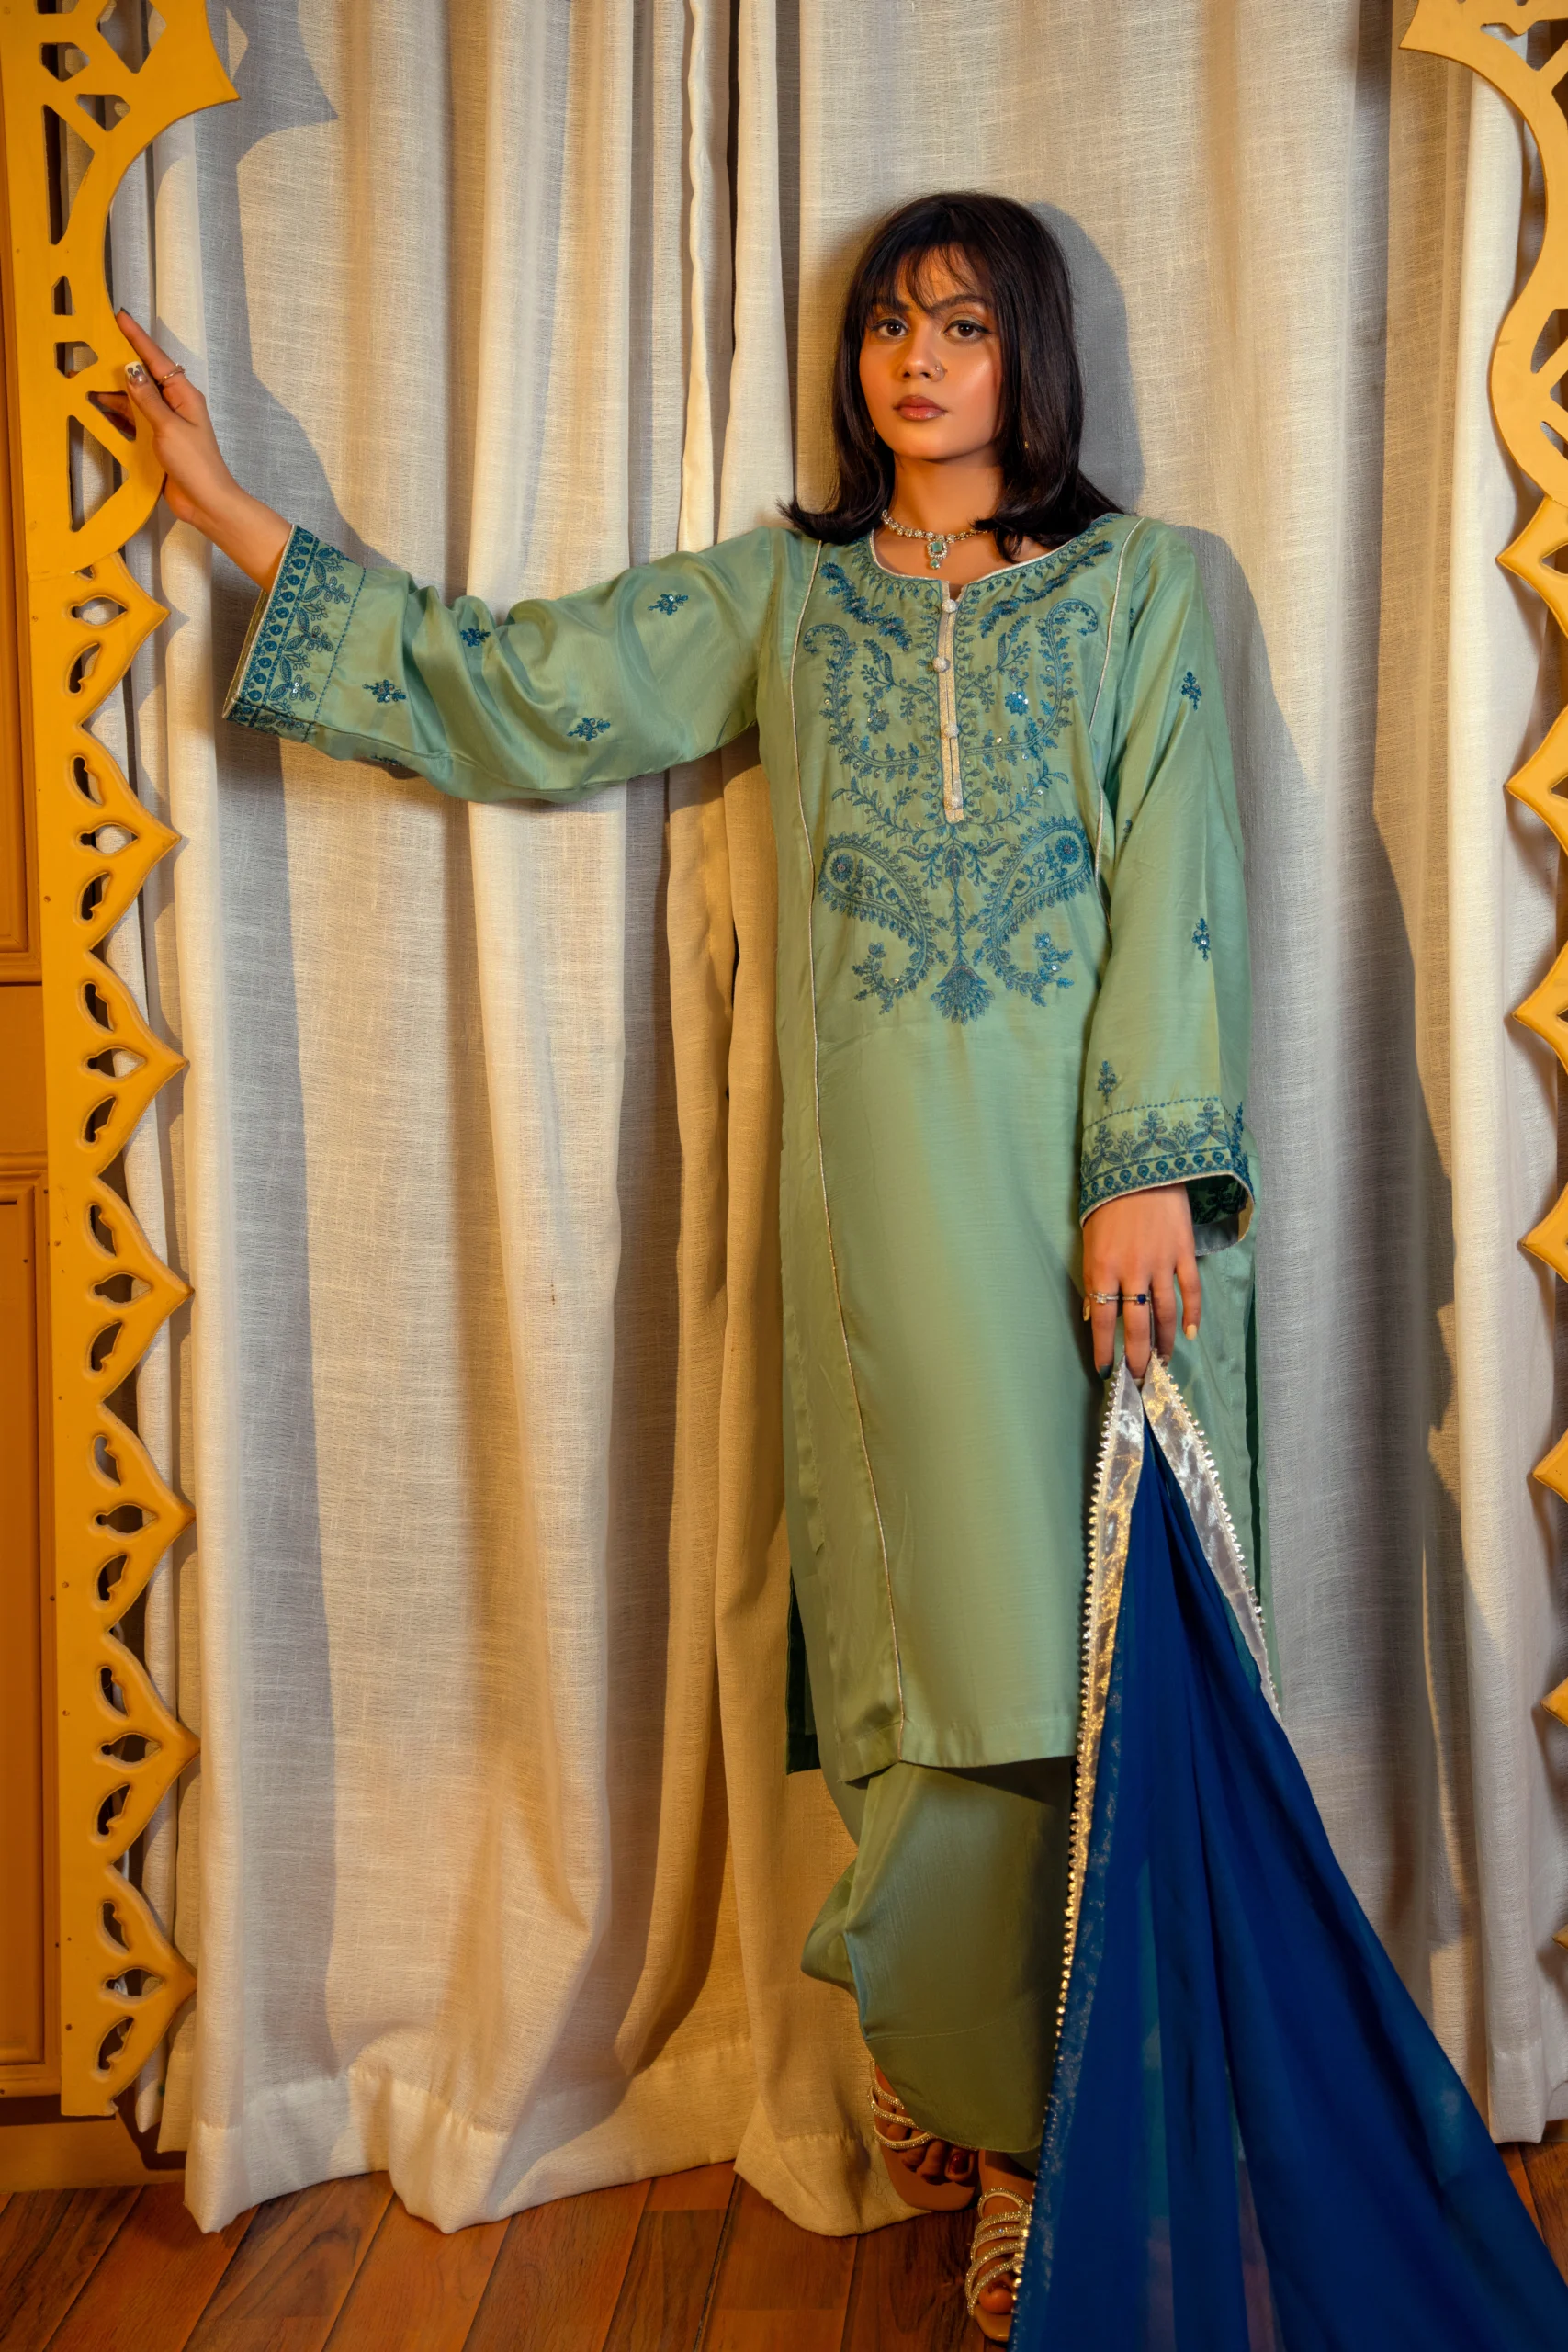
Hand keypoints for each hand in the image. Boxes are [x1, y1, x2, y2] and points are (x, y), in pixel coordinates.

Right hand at [91, 312, 289, 586]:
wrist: (207, 503)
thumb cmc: (197, 465)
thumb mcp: (169, 427)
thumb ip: (148, 399)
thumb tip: (131, 371)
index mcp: (184, 395)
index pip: (156, 359)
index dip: (137, 338)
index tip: (119, 318)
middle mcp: (174, 405)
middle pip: (142, 377)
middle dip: (117, 364)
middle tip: (90, 350)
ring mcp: (165, 423)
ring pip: (134, 400)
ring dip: (111, 392)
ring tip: (84, 382)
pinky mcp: (157, 442)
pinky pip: (133, 421)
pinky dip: (117, 415)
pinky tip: (98, 409)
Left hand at [1082, 1182, 1199, 1380]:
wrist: (1141, 1166)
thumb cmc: (1108, 1205)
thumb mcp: (1089, 1242)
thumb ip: (1092, 1280)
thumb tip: (1093, 1316)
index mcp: (1102, 1268)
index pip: (1103, 1321)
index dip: (1105, 1350)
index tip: (1106, 1371)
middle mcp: (1132, 1270)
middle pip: (1137, 1325)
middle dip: (1137, 1357)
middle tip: (1139, 1378)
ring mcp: (1161, 1262)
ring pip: (1165, 1314)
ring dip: (1165, 1342)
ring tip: (1162, 1362)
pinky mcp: (1183, 1252)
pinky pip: (1190, 1291)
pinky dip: (1193, 1315)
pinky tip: (1190, 1335)